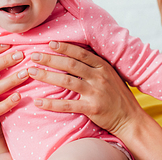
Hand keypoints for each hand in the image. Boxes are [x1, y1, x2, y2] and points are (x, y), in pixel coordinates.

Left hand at [28, 41, 161, 159]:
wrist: (130, 118)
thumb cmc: (117, 95)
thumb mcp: (110, 74)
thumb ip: (95, 65)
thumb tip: (75, 54)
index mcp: (103, 66)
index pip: (81, 53)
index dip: (65, 47)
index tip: (50, 43)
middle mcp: (99, 77)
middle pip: (70, 65)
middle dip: (50, 59)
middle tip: (34, 56)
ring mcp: (96, 92)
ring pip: (67, 81)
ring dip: (47, 76)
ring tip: (32, 72)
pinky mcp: (92, 108)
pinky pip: (68, 105)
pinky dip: (52, 103)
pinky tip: (39, 102)